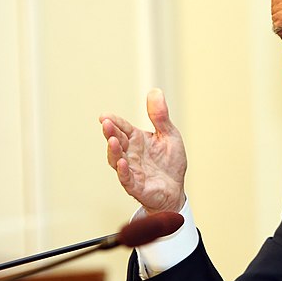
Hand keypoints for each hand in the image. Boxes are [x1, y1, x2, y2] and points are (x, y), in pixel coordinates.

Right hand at [99, 89, 186, 213]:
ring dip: (114, 151)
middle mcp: (130, 154)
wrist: (176, 189)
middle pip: (117, 142)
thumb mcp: (169, 135)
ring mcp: (132, 170)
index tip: (105, 116)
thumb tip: (155, 91)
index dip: (114, 122)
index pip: (123, 128)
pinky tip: (123, 162)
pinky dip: (124, 171)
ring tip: (112, 140)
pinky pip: (127, 179)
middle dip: (111, 133)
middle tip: (106, 123)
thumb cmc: (170, 163)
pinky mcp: (137, 186)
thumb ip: (160, 116)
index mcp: (137, 140)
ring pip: (117, 160)